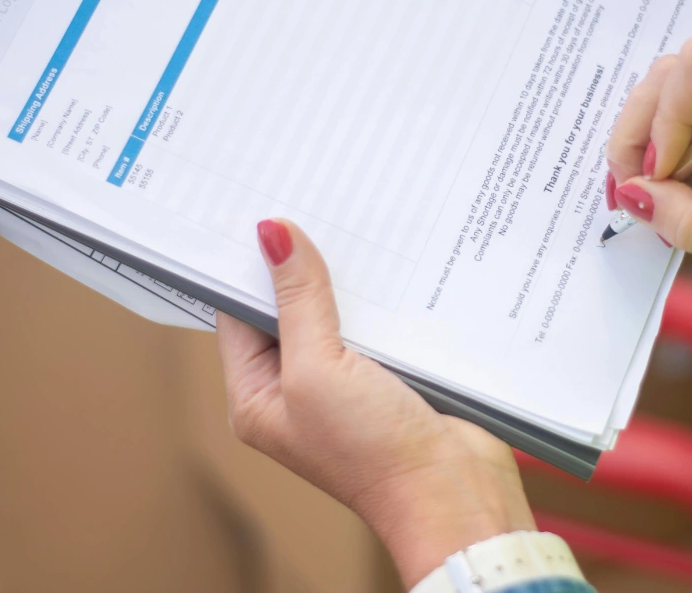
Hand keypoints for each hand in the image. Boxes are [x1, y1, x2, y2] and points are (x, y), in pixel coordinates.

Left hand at [215, 220, 535, 586]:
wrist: (454, 493)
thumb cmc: (372, 452)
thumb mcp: (318, 369)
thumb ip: (297, 300)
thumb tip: (272, 234)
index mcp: (257, 396)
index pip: (237, 313)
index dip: (247, 264)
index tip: (261, 210)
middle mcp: (295, 389)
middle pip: (287, 307)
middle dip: (300, 262)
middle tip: (309, 199)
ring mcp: (344, 383)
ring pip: (337, 310)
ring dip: (346, 276)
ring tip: (353, 219)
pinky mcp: (389, 375)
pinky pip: (377, 321)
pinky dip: (383, 294)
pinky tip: (394, 260)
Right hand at [606, 37, 691, 328]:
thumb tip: (635, 197)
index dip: (662, 121)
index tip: (655, 177)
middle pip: (679, 72)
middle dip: (644, 129)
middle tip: (634, 190)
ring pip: (681, 92)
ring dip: (655, 141)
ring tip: (656, 197)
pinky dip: (676, 151)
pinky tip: (679, 192)